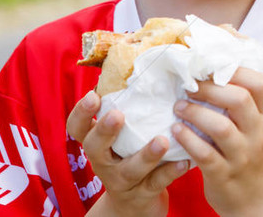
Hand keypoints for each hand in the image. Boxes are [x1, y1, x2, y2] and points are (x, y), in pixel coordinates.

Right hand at [67, 90, 189, 216]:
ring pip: (129, 170)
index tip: (94, 95)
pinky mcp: (142, 195)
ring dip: (145, 155)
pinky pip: (156, 184)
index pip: (77, 127)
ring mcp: (121, 181)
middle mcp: (103, 162)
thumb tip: (149, 60)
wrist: (134, 205)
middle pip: (95, 148)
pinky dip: (170, 172)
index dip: (81, 112)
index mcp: (96, 142)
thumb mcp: (124, 135)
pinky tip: (185, 161)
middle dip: (105, 130)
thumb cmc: (130, 156)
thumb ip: (130, 107)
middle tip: (118, 115)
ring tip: (161, 140)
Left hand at [171, 68, 262, 215]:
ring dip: (195, 112)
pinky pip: (204, 154)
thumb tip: (214, 65)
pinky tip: (176, 130)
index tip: (212, 67)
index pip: (261, 84)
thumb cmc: (250, 153)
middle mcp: (257, 134)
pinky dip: (187, 139)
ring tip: (178, 106)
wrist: (257, 199)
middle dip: (210, 88)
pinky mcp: (223, 175)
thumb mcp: (256, 125)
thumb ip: (243, 101)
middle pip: (239, 99)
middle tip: (189, 86)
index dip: (236, 70)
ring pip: (221, 127)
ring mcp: (242, 155)